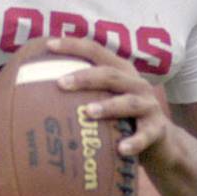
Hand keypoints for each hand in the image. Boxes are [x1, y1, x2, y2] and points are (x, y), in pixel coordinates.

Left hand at [47, 36, 170, 159]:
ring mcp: (149, 106)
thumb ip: (82, 95)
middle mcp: (136, 84)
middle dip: (86, 77)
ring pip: (129, 102)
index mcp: (121, 72)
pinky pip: (145, 135)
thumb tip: (33, 96)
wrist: (162, 144)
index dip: (74, 46)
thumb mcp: (106, 101)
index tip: (48, 46)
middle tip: (61, 83)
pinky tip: (121, 149)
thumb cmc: (123, 120)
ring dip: (108, 106)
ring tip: (88, 112)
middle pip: (110, 74)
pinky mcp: (158, 129)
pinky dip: (134, 142)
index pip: (96, 51)